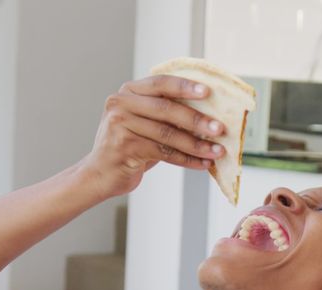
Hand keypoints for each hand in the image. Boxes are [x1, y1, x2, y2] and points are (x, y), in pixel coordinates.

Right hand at [80, 74, 226, 198]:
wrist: (101, 173)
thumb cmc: (130, 146)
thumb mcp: (144, 122)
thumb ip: (165, 113)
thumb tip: (209, 115)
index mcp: (128, 91)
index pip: (160, 83)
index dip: (185, 86)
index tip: (208, 92)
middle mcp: (121, 104)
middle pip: (166, 109)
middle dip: (197, 120)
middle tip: (220, 128)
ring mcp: (120, 125)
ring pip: (167, 134)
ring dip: (196, 145)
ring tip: (217, 151)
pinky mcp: (124, 147)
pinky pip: (164, 153)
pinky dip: (187, 159)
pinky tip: (203, 164)